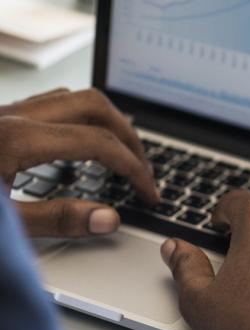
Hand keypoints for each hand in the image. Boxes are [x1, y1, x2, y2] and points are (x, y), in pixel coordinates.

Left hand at [0, 88, 158, 236]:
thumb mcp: (2, 223)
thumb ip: (55, 220)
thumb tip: (108, 218)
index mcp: (16, 138)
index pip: (98, 142)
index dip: (133, 169)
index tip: (147, 192)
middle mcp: (12, 116)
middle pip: (94, 106)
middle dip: (128, 137)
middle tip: (142, 170)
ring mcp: (3, 113)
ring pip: (71, 99)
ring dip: (105, 123)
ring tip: (119, 155)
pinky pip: (48, 105)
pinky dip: (77, 122)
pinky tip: (77, 149)